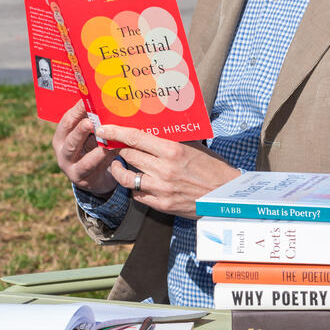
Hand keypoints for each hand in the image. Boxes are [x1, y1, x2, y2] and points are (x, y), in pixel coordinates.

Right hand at [52, 101, 117, 196]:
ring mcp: (71, 167)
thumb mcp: (88, 135)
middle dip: (81, 130)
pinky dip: (105, 160)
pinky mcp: (83, 179)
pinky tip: (115, 152)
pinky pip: (95, 169)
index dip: (77, 110)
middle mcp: (62, 151)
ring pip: (83, 159)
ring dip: (96, 150)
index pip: (67, 121)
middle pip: (70, 139)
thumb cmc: (91, 148)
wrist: (93, 177)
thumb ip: (93, 122)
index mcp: (61, 136)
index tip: (88, 99)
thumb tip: (107, 100)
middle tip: (90, 121)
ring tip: (105, 143)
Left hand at [103, 126, 240, 218]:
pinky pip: (136, 195)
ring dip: (119, 170)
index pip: (135, 138)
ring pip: (126, 177)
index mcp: (172, 151)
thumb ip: (173, 137)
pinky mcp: (161, 205)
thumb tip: (153, 124)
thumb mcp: (194, 146)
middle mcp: (164, 170)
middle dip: (118, 149)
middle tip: (114, 145)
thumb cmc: (212, 168)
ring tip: (118, 165)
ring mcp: (161, 189)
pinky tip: (136, 181)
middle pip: (128, 155)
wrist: (226, 196)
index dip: (116, 132)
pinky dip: (133, 187)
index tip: (103, 128)